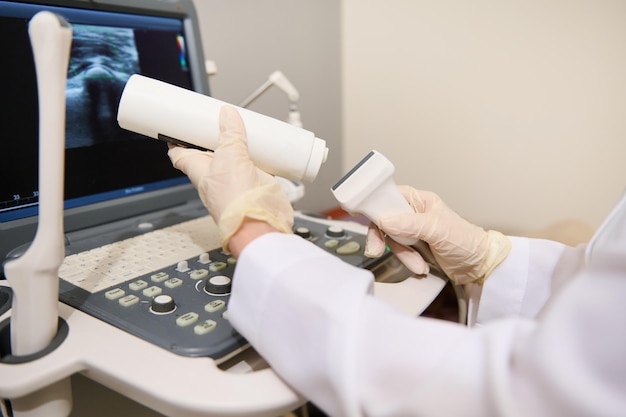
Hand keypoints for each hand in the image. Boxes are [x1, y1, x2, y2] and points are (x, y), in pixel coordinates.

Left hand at [168, 105, 293, 252]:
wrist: (261, 224)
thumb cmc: (235, 203)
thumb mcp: (230, 157)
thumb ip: (230, 135)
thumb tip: (227, 115)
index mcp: (200, 171)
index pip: (180, 154)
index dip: (177, 140)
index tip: (178, 126)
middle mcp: (217, 177)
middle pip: (211, 153)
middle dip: (214, 137)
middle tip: (218, 119)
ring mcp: (237, 181)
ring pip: (236, 159)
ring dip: (241, 145)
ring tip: (245, 126)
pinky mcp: (257, 184)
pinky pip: (258, 166)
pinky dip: (262, 156)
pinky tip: (267, 147)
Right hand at [365, 186, 510, 284]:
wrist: (479, 267)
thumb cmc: (467, 242)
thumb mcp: (438, 230)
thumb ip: (411, 224)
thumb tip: (385, 220)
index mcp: (420, 201)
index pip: (389, 196)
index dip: (376, 205)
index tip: (363, 216)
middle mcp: (413, 214)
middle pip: (385, 221)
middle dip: (383, 238)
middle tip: (377, 250)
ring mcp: (413, 232)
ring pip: (391, 240)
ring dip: (402, 255)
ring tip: (418, 264)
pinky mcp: (414, 248)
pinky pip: (399, 253)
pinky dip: (407, 261)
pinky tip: (421, 266)